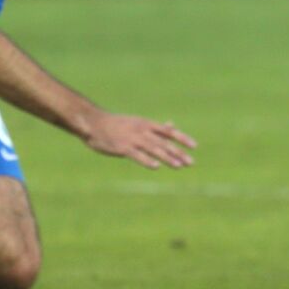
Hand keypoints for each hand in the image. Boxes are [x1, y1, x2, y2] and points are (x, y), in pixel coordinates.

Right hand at [81, 111, 196, 168]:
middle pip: (164, 143)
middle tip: (191, 162)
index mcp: (146, 124)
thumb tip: (172, 125)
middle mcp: (142, 130)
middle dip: (178, 153)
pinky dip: (147, 160)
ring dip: (167, 158)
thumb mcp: (138, 122)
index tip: (194, 146)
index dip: (182, 138)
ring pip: (153, 149)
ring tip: (178, 166)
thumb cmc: (117, 124)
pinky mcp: (122, 148)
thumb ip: (155, 127)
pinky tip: (156, 166)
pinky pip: (137, 155)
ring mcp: (132, 139)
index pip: (168, 131)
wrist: (94, 122)